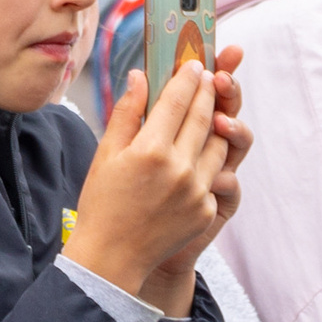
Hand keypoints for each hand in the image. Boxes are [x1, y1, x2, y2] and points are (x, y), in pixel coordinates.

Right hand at [65, 57, 231, 318]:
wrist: (112, 258)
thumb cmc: (102, 203)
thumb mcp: (106, 155)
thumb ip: (126, 113)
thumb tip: (139, 76)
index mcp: (150, 150)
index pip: (176, 101)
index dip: (187, 79)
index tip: (193, 64)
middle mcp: (179, 168)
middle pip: (203, 117)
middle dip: (208, 92)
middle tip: (210, 75)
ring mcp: (197, 191)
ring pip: (219, 144)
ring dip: (217, 124)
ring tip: (211, 112)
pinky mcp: (207, 210)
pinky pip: (216, 175)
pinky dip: (210, 160)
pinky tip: (202, 152)